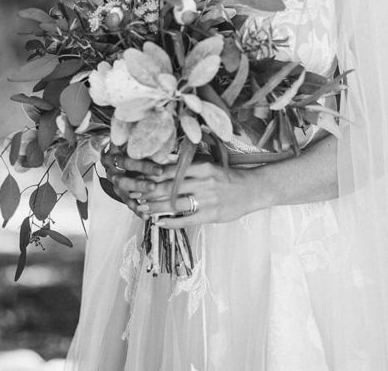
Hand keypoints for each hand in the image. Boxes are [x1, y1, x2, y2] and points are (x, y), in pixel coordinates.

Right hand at [99, 144, 173, 215]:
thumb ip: (144, 142)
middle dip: (139, 184)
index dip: (143, 166)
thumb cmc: (130, 141)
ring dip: (137, 197)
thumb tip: (163, 143)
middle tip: (154, 187)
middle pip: (123, 179)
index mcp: (114, 153)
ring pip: (123, 191)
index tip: (159, 170)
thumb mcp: (133, 138)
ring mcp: (114, 180)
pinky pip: (126, 201)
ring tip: (150, 205)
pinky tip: (146, 216)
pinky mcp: (119, 190)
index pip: (126, 160)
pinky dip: (136, 209)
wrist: (117, 148)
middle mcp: (111, 168)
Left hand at [134, 160, 261, 227]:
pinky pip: (187, 220)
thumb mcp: (211, 166)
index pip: (172, 170)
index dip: (153, 175)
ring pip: (175, 204)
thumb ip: (191, 168)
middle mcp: (204, 182)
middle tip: (133, 194)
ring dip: (156, 207)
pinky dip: (172, 222)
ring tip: (142, 208)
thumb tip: (167, 165)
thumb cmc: (230, 177)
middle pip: (170, 187)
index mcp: (203, 167)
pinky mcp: (211, 215)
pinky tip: (160, 222)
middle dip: (149, 191)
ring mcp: (207, 199)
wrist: (253, 189)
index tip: (139, 177)